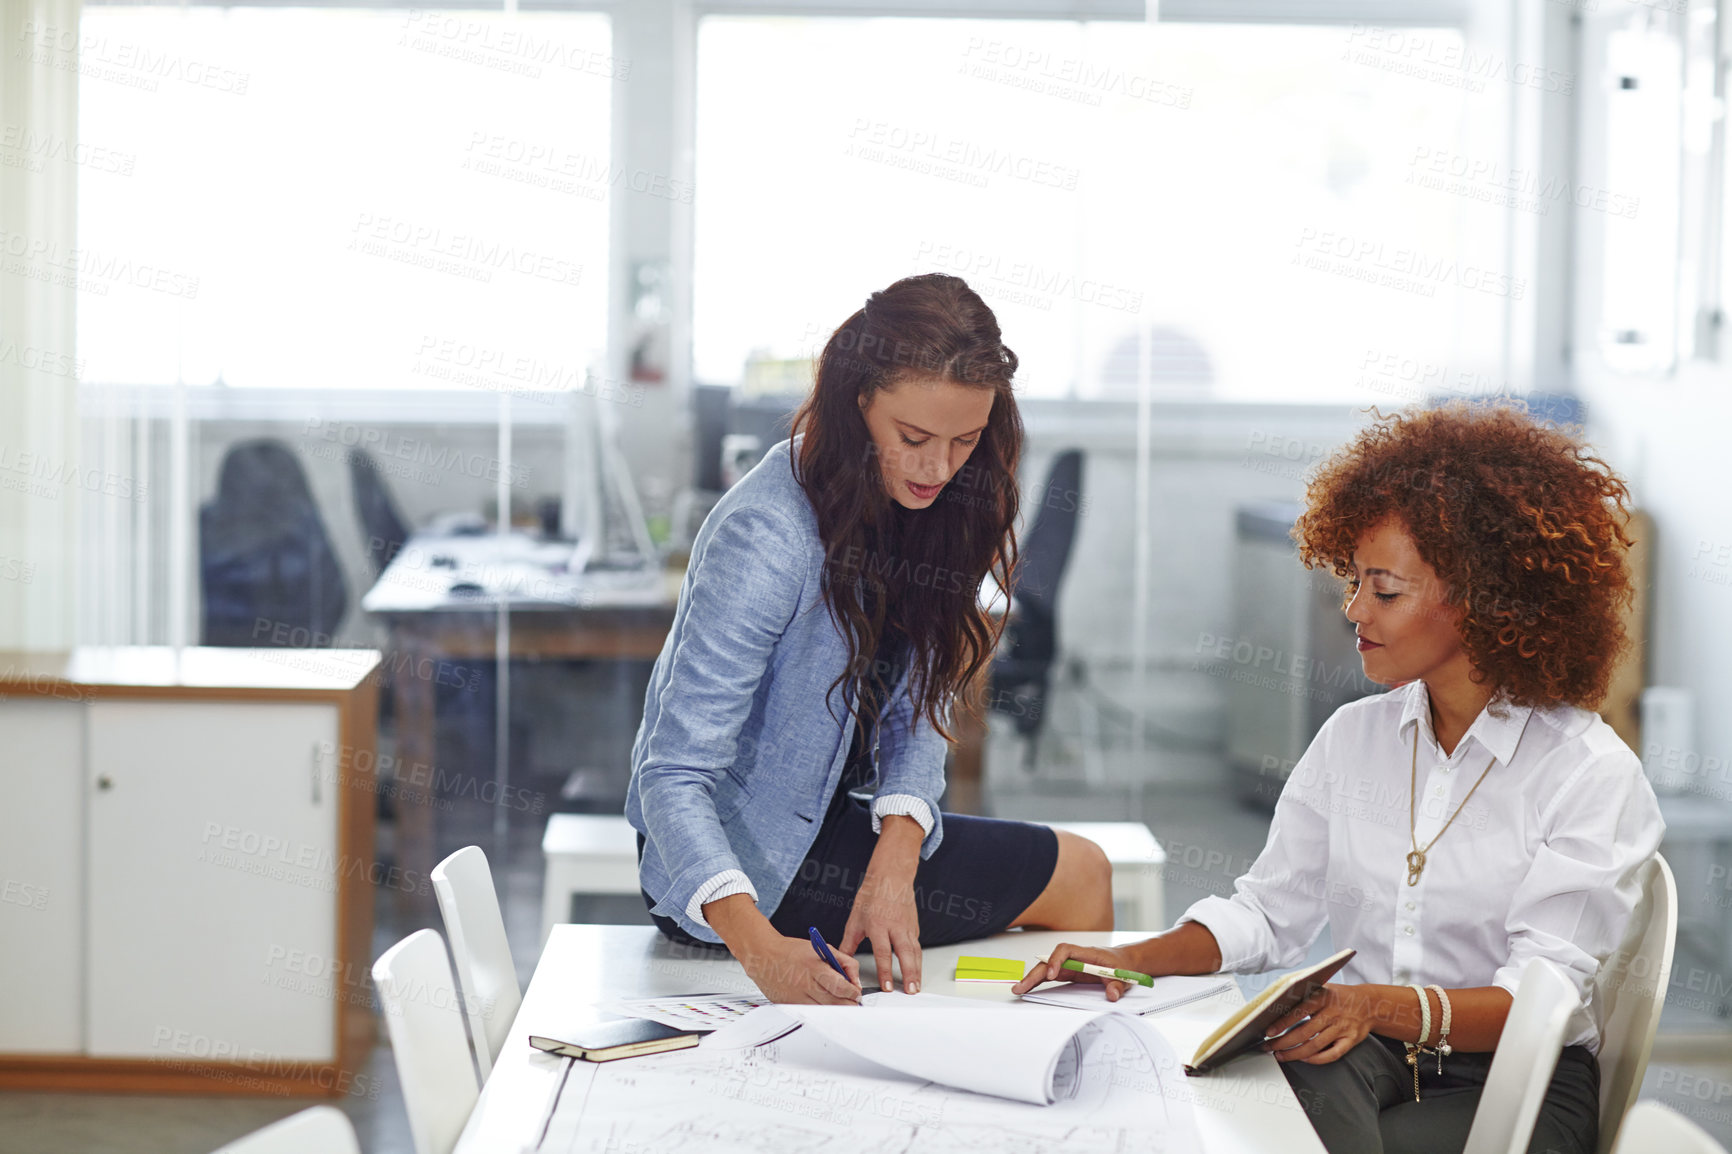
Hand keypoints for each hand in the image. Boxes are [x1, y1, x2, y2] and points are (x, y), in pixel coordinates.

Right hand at [739, 931, 862, 1004]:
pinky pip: (810, 1013)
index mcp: (815, 967)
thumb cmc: (792, 951)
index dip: (853, 993)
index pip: (841, 987)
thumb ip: (843, 961)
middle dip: (848, 1004)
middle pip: (835, 1003)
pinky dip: (820, 1011)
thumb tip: (855, 980)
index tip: (856, 993)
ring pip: (824, 1011)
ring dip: (835, 1009)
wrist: (763, 955)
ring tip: (839, 1003)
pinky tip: (822, 1004)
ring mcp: (797, 996)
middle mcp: (806, 984)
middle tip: (852, 1001)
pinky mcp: (789, 1004)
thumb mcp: (822, 948)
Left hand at [840, 839, 922, 993]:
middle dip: (909, 974)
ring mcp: (907, 927)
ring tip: (916, 986)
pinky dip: (918, 960)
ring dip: (917, 970)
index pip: (883, 952)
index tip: (887, 987)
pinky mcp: (914, 927)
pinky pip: (917, 946)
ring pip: (915, 952)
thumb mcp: (855, 919)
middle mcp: (895, 927)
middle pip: (905, 954)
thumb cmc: (872, 896)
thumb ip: (849, 943)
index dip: (885, 971)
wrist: (891, 877)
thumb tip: (841, 960)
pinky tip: (916, 970)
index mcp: (878, 925)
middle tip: (910, 990)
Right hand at [1010, 942, 1144, 1001]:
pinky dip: (1039, 982)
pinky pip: (1051, 976)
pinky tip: (1029, 988)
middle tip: (1021, 986)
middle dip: (1035, 973)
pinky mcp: (1070, 974)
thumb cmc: (1123, 964)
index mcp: (1087, 954)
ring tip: (1019, 989)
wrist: (1127, 961)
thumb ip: (1118, 985)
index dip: (1055, 960)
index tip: (1052, 974)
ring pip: (1047, 968)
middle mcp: (1075, 958)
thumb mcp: (1125, 975)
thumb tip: (1112, 995)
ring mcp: (1071, 966)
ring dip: (1033, 978)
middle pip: (1050, 961)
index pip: (1065, 950)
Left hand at [1261, 983, 1376, 1064]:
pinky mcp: (1351, 1040)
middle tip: (1269, 1047)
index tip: (1268, 1031)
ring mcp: (1342, 1027)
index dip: (1282, 1023)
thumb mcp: (1321, 987)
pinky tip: (1304, 1059)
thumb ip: (1301, 993)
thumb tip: (1275, 1002)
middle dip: (1283, 1042)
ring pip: (1315, 1045)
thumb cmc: (1338, 996)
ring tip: (1281, 1055)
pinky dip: (1317, 1059)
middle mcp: (1332, 1013)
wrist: (1369, 1003)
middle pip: (1304, 1032)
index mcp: (1322, 997)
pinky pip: (1332, 1054)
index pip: (1298, 1011)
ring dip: (1295, 1053)